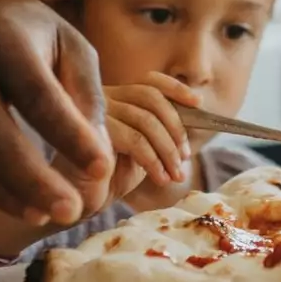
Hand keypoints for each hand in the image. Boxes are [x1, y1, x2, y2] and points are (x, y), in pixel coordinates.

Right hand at [0, 0, 113, 230]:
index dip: (69, 134)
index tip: (101, 168)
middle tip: (71, 211)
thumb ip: (86, 92)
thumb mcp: (68, 44)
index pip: (37, 94)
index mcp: (5, 42)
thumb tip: (97, 154)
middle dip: (31, 178)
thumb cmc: (29, 36)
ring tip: (38, 217)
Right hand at [103, 72, 199, 199]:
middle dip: (176, 127)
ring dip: (168, 150)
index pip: (149, 81)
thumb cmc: (111, 176)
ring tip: (175, 175)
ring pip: (146, 120)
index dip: (175, 88)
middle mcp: (103, 96)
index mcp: (116, 96)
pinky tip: (160, 178)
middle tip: (185, 157)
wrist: (82, 200)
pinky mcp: (93, 131)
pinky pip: (135, 140)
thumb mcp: (142, 149)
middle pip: (150, 97)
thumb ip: (160, 132)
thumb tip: (192, 122)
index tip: (198, 103)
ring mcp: (95, 110)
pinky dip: (154, 161)